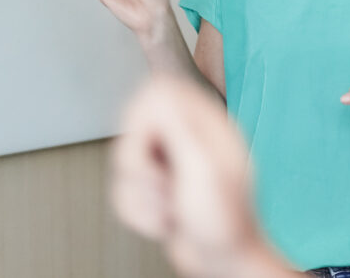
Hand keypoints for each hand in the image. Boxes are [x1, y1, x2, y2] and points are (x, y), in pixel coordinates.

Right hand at [112, 75, 282, 276]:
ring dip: (144, 197)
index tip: (152, 145)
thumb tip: (161, 88)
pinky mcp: (154, 187)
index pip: (158, 91)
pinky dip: (140, 213)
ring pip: (123, 164)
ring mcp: (168, 163)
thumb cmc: (226, 220)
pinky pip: (122, 191)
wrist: (222, 261)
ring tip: (172, 206)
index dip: (143, 118)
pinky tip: (167, 218)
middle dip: (140, 167)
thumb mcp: (204, 167)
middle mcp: (185, 138)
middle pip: (130, 129)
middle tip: (166, 182)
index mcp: (203, 123)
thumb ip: (181, 126)